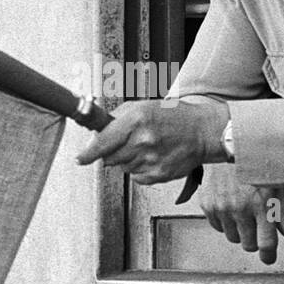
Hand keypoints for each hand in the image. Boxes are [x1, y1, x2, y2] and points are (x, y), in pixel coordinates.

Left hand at [76, 99, 227, 183]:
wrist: (203, 132)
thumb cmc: (176, 116)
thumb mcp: (145, 106)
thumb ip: (119, 116)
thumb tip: (97, 129)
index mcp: (136, 120)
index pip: (103, 142)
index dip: (88, 153)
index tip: (80, 159)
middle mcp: (142, 140)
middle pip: (110, 158)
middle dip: (113, 151)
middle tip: (129, 142)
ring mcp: (151, 160)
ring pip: (123, 168)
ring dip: (129, 160)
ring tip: (146, 147)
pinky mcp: (159, 174)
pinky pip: (136, 177)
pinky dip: (140, 170)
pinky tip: (153, 157)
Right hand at [199, 162, 283, 264]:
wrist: (232, 145)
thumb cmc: (260, 164)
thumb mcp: (279, 188)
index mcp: (262, 205)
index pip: (266, 244)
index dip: (269, 255)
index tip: (269, 257)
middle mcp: (240, 208)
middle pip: (248, 245)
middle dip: (255, 238)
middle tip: (258, 223)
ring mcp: (221, 207)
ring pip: (232, 237)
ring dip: (240, 230)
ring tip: (245, 211)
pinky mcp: (208, 204)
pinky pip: (218, 226)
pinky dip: (225, 221)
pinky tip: (231, 206)